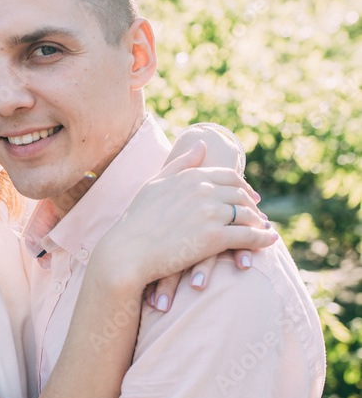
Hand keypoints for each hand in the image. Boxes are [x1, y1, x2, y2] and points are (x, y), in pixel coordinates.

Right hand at [146, 125, 263, 310]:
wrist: (128, 252)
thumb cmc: (136, 221)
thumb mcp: (155, 184)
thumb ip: (181, 164)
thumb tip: (202, 146)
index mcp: (191, 176)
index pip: (229, 176)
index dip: (243, 186)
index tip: (249, 196)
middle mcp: (204, 191)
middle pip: (241, 195)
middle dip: (253, 205)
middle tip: (259, 215)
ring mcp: (211, 214)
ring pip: (247, 214)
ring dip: (259, 222)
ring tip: (265, 229)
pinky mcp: (215, 238)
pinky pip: (247, 236)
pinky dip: (262, 238)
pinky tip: (270, 241)